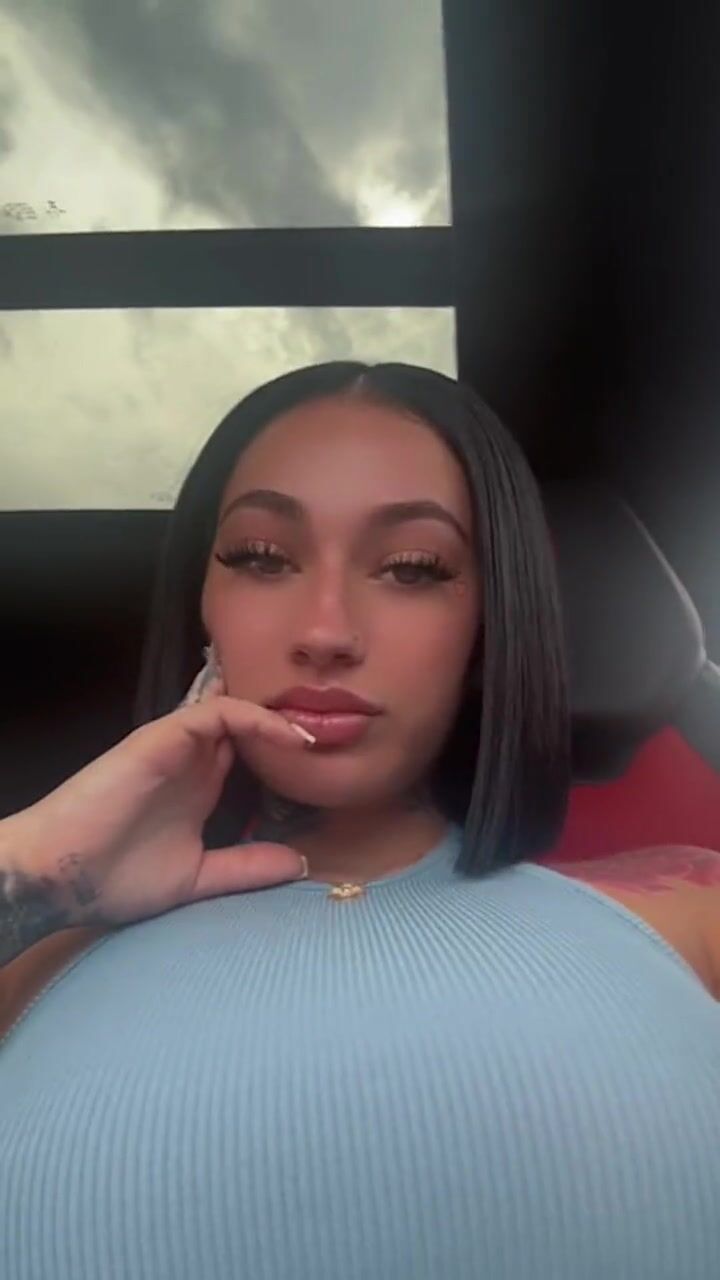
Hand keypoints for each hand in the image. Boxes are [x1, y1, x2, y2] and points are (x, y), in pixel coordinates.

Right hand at [3, 697, 311, 929]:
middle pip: (250, 725)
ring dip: (280, 716)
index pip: (252, 754)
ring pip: (238, 710)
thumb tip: (301, 863)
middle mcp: (193, 761)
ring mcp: (178, 746)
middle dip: (292, 724)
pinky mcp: (163, 737)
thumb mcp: (198, 878)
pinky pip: (217, 713)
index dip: (288, 753)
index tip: (331, 765)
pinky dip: (255, 717)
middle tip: (339, 730)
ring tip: (321, 730)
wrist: (59, 877)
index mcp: (200, 789)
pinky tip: (290, 736)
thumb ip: (246, 867)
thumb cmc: (114, 879)